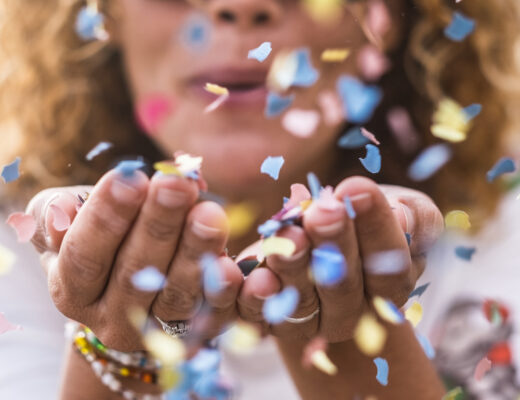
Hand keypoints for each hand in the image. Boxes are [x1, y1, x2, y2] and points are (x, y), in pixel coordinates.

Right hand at [27, 168, 242, 350]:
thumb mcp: (64, 226)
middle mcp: (111, 319)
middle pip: (135, 275)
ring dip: (195, 252)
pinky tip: (233, 263)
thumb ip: (55, 214)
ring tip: (210, 213)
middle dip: (158, 225)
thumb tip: (62, 209)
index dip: (105, 218)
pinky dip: (224, 291)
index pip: (84, 256)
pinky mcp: (195, 333)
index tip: (130, 177)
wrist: (130, 287)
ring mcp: (155, 332)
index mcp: (72, 291)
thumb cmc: (98, 241)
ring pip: (176, 296)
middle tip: (178, 184)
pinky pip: (213, 316)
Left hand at [236, 176, 442, 342]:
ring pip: (302, 301)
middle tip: (323, 211)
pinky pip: (261, 317)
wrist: (326, 236)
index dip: (375, 228)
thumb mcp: (404, 209)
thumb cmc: (368, 218)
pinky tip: (249, 277)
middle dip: (333, 244)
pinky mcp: (272, 318)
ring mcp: (312, 319)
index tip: (357, 188)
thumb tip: (402, 216)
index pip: (390, 265)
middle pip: (344, 286)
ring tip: (286, 236)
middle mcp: (353, 311)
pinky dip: (254, 299)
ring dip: (293, 268)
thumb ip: (414, 215)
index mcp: (390, 284)